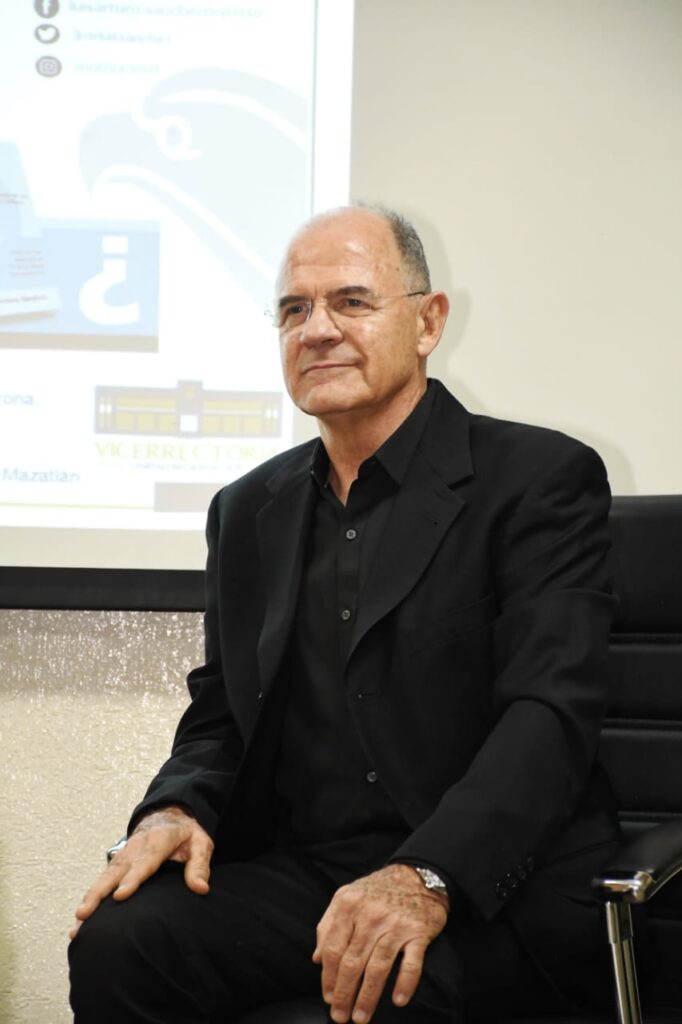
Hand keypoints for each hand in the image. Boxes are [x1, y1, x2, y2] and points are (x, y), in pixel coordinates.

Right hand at [70, 806, 213, 938]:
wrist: (168, 815)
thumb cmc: (185, 833)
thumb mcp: (201, 843)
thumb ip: (200, 865)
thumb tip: (200, 888)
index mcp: (159, 840)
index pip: (145, 861)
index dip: (132, 879)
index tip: (120, 896)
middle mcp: (137, 846)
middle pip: (116, 871)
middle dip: (100, 893)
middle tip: (85, 913)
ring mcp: (125, 854)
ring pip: (105, 876)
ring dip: (91, 897)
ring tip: (79, 920)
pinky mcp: (118, 862)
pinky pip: (104, 879)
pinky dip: (91, 896)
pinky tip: (82, 918)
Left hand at [313, 863, 448, 1023]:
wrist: (417, 875)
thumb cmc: (378, 891)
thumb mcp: (347, 897)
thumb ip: (328, 925)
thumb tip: (316, 959)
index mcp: (349, 906)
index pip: (333, 950)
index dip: (328, 977)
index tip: (328, 997)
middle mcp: (371, 916)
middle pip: (352, 962)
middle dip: (344, 994)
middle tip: (339, 1016)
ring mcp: (395, 925)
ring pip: (378, 967)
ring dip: (368, 997)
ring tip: (360, 1017)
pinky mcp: (418, 933)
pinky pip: (411, 963)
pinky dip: (405, 983)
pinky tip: (398, 1000)